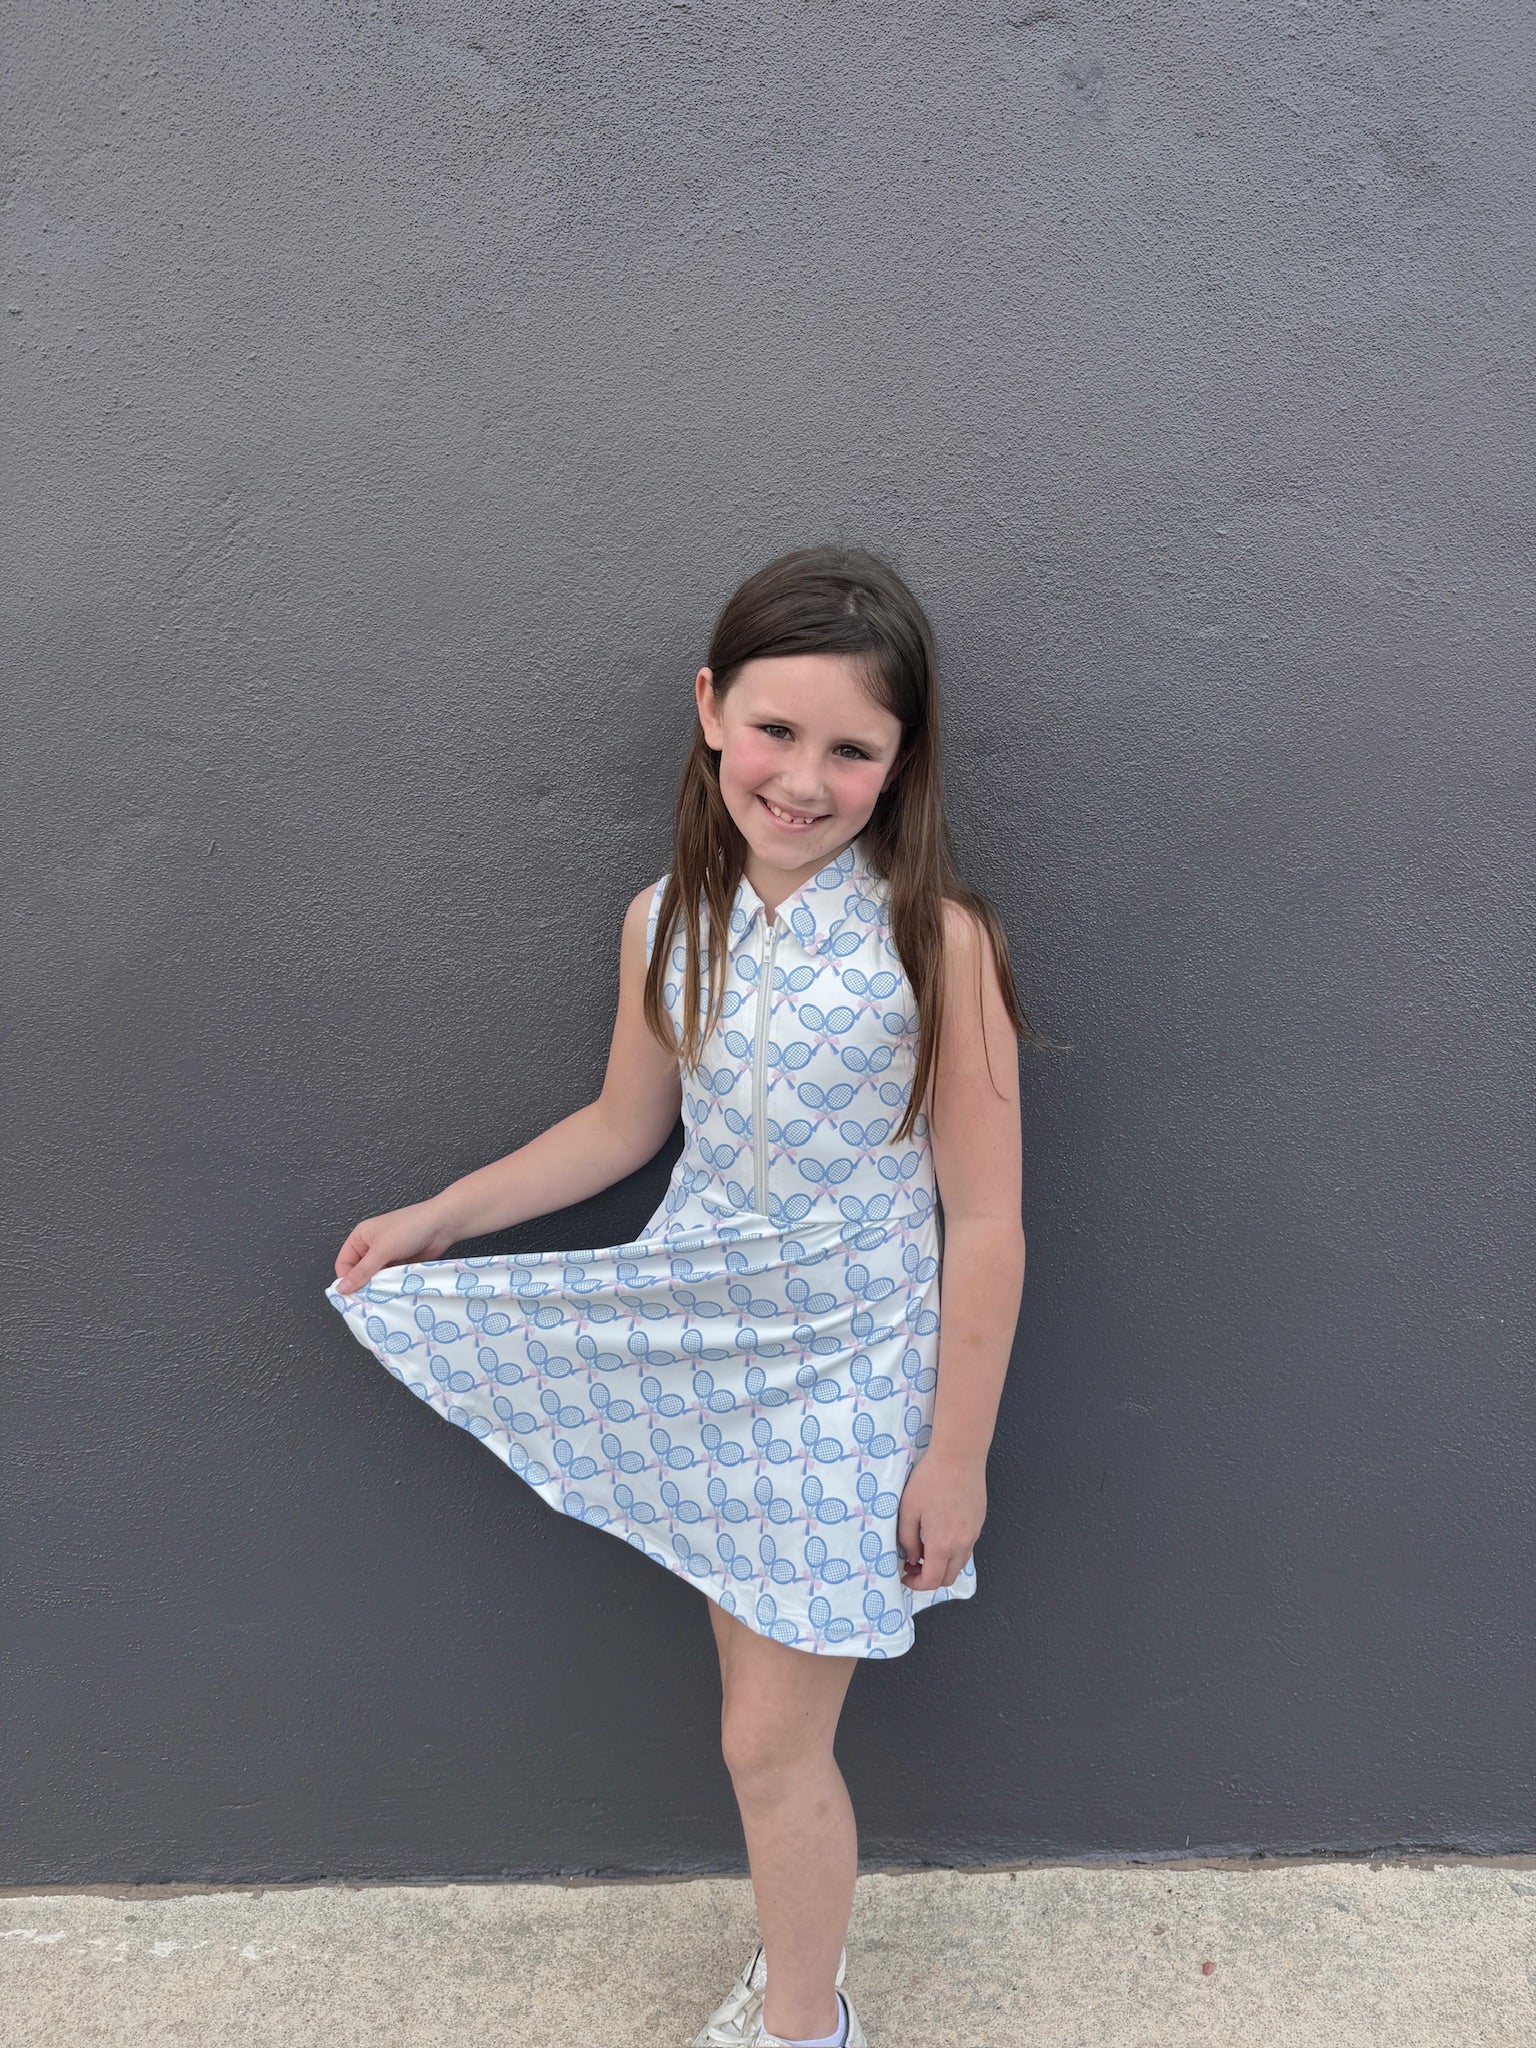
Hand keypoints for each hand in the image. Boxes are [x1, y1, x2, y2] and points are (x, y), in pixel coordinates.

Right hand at [332, 1198, 459, 1295]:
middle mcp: (371, 1247)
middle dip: (364, 1285)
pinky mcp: (401, 1264)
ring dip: (380, 1286)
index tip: (352, 1296)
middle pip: (360, 1273)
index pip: (344, 1263)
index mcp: (360, 1237)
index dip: (346, 1279)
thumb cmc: (410, 1227)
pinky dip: (392, 1286)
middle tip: (368, 1299)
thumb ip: (362, 1271)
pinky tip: (394, 1292)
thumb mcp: (382, 1250)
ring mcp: (387, 1256)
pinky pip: (390, 1279)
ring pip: (376, 1278)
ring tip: (383, 1295)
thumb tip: (341, 1288)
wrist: (442, 1225)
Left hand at [896, 1447, 986, 1591]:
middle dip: (929, 1577)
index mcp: (942, 1544)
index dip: (916, 1583)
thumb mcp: (908, 1509)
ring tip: (925, 1547)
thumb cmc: (931, 1479)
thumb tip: (911, 1557)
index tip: (905, 1574)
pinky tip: (939, 1533)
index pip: (932, 1581)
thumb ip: (908, 1539)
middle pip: (948, 1577)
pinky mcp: (978, 1522)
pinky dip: (952, 1551)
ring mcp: (974, 1533)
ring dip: (942, 1564)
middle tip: (912, 1563)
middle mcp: (962, 1544)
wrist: (959, 1456)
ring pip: (959, 1563)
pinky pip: (966, 1547)